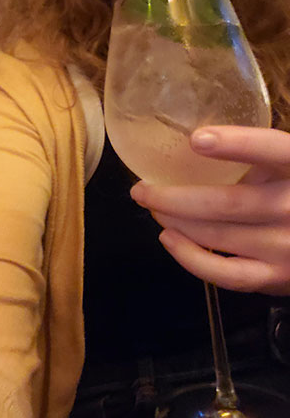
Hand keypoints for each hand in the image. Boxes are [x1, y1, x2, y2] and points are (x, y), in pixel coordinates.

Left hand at [130, 125, 289, 294]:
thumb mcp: (285, 163)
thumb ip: (256, 153)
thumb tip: (191, 140)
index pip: (272, 150)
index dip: (236, 144)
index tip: (195, 139)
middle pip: (227, 202)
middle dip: (173, 196)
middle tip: (142, 188)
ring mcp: (287, 246)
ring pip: (218, 235)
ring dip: (176, 222)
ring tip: (152, 208)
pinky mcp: (277, 278)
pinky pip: (226, 274)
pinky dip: (190, 258)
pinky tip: (169, 240)